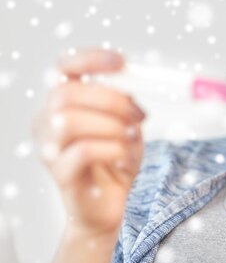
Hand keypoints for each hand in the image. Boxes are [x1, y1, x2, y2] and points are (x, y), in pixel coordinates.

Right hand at [31, 47, 146, 235]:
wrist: (111, 203)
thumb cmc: (117, 159)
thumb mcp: (128, 123)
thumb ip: (126, 101)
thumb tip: (137, 81)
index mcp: (64, 103)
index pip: (64, 67)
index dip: (90, 59)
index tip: (122, 62)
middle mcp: (48, 122)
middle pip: (67, 94)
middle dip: (111, 100)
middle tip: (140, 115)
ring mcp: (50, 149)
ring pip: (69, 121)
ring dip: (111, 126)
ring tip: (132, 139)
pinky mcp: (61, 174)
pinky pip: (83, 152)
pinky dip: (113, 150)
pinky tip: (126, 159)